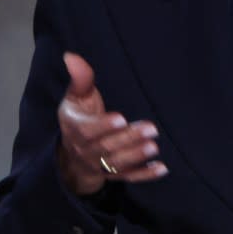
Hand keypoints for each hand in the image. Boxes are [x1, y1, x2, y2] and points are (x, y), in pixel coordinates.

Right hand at [56, 51, 168, 195]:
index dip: (103, 126)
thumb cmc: (79, 117)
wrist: (72, 153)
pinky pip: (128, 177)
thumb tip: (71, 56)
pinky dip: (145, 175)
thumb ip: (79, 78)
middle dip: (129, 139)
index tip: (121, 118)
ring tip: (154, 147)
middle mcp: (86, 150)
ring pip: (117, 164)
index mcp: (75, 129)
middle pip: (106, 147)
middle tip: (151, 129)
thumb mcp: (75, 97)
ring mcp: (100, 165)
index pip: (87, 131)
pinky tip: (162, 168)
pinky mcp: (114, 175)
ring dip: (136, 156)